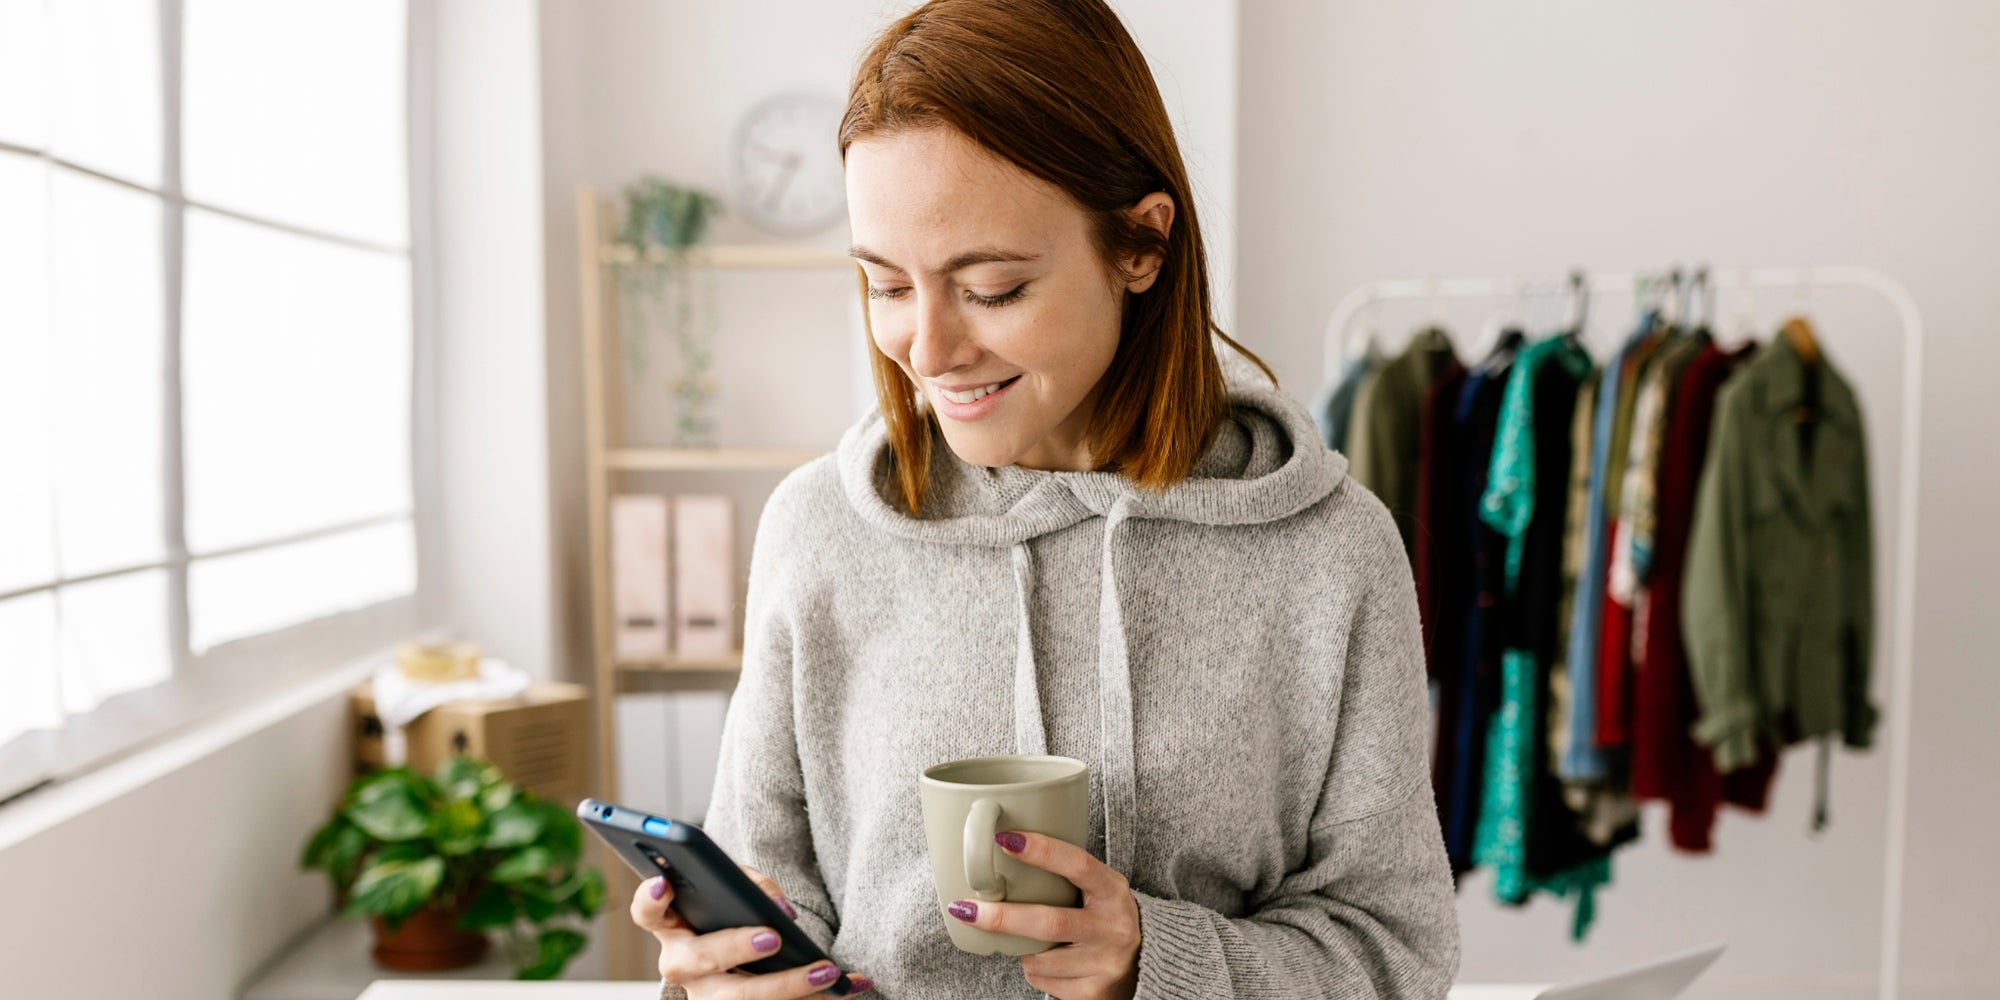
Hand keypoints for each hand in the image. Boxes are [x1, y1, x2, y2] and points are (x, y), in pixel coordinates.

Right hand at [629, 864, 872, 996]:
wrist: (742, 964)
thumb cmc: (734, 913)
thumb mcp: (736, 891)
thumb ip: (751, 886)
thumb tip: (780, 911)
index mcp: (673, 927)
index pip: (647, 913)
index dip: (650, 899)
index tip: (665, 883)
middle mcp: (682, 967)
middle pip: (700, 961)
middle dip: (736, 948)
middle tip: (773, 937)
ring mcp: (709, 998)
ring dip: (789, 986)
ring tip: (827, 971)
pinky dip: (821, 999)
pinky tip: (854, 984)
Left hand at [946, 831, 1140, 999]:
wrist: (1145, 965)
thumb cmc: (1104, 917)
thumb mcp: (1098, 889)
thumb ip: (1066, 875)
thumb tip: (1001, 852)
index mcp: (1112, 890)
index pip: (1078, 864)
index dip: (1042, 851)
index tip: (1005, 840)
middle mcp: (1114, 927)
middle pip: (1050, 921)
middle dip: (1003, 917)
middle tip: (965, 909)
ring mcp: (1105, 962)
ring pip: (1039, 958)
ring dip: (1021, 950)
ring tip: (1031, 941)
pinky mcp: (1094, 992)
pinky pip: (1043, 981)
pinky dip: (1034, 971)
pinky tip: (1051, 963)